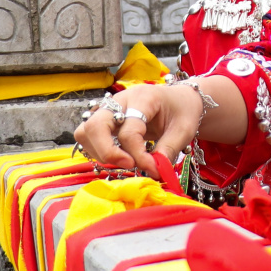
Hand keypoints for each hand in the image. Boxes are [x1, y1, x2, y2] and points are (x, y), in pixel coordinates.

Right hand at [72, 83, 201, 177]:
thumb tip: (154, 171)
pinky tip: (119, 156)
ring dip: (99, 151)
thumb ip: (169, 150)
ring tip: (124, 161)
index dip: (139, 156)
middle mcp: (120, 100)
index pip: (129, 132)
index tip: (153, 170)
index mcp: (143, 98)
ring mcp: (109, 108)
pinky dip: (97, 150)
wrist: (180, 100)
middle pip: (95, 126)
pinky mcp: (105, 118)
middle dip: (107, 153)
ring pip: (85, 131)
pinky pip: (88, 135)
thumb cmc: (183, 111)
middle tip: (130, 166)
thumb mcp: (184, 130)